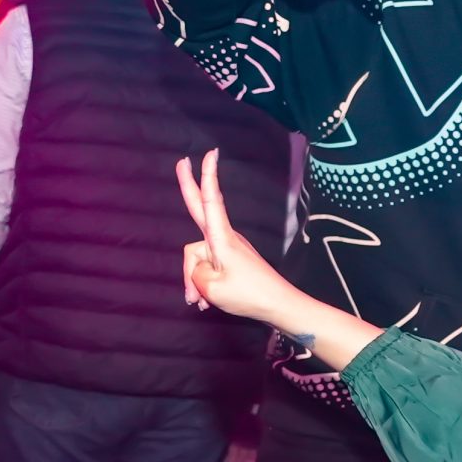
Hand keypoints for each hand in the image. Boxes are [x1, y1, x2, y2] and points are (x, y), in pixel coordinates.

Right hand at [178, 150, 298, 324]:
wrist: (279, 307)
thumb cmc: (249, 295)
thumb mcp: (211, 288)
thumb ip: (195, 273)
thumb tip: (198, 268)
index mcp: (221, 238)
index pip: (211, 201)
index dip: (207, 177)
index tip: (210, 154)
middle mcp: (224, 238)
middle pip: (199, 210)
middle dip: (188, 185)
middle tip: (182, 161)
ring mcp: (227, 248)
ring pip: (197, 259)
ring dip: (194, 281)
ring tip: (200, 302)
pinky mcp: (230, 260)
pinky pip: (206, 268)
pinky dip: (202, 285)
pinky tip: (204, 302)